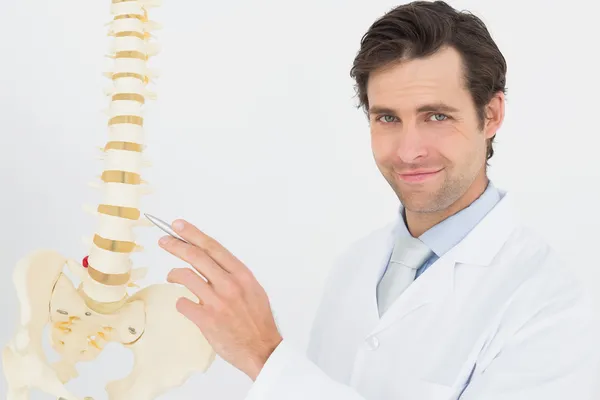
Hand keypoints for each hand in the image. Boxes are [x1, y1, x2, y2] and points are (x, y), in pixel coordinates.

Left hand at [159, 219, 282, 380]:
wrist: (262, 350)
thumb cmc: (258, 321)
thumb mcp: (253, 290)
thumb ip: (233, 276)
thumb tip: (212, 265)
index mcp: (242, 275)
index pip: (213, 248)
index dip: (193, 234)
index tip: (179, 226)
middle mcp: (229, 284)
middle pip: (196, 257)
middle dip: (176, 245)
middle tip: (164, 240)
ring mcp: (217, 301)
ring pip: (185, 277)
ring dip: (174, 274)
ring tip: (171, 276)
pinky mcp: (206, 319)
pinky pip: (183, 304)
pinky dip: (181, 303)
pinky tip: (185, 305)